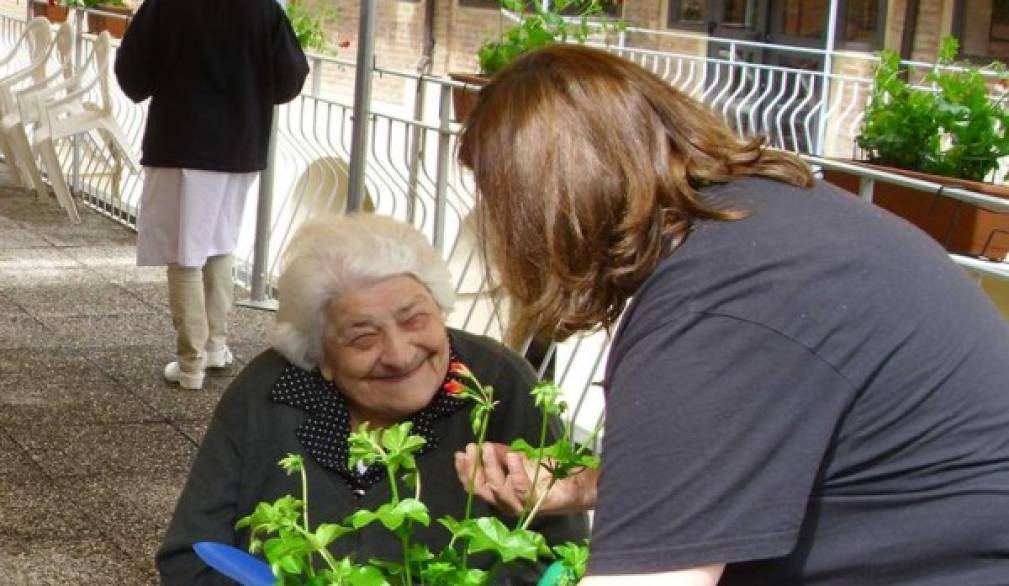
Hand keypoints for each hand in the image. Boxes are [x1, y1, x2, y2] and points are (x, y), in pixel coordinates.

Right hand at [454, 442, 597, 516]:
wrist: (573, 482)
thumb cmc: (545, 472)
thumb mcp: (518, 458)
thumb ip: (501, 454)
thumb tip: (482, 444)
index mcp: (498, 493)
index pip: (474, 486)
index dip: (464, 472)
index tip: (460, 453)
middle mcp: (505, 503)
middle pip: (481, 490)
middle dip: (474, 469)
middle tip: (473, 448)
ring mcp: (520, 506)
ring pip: (498, 490)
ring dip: (491, 467)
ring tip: (489, 447)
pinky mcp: (535, 504)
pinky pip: (522, 489)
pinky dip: (516, 471)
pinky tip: (513, 455)